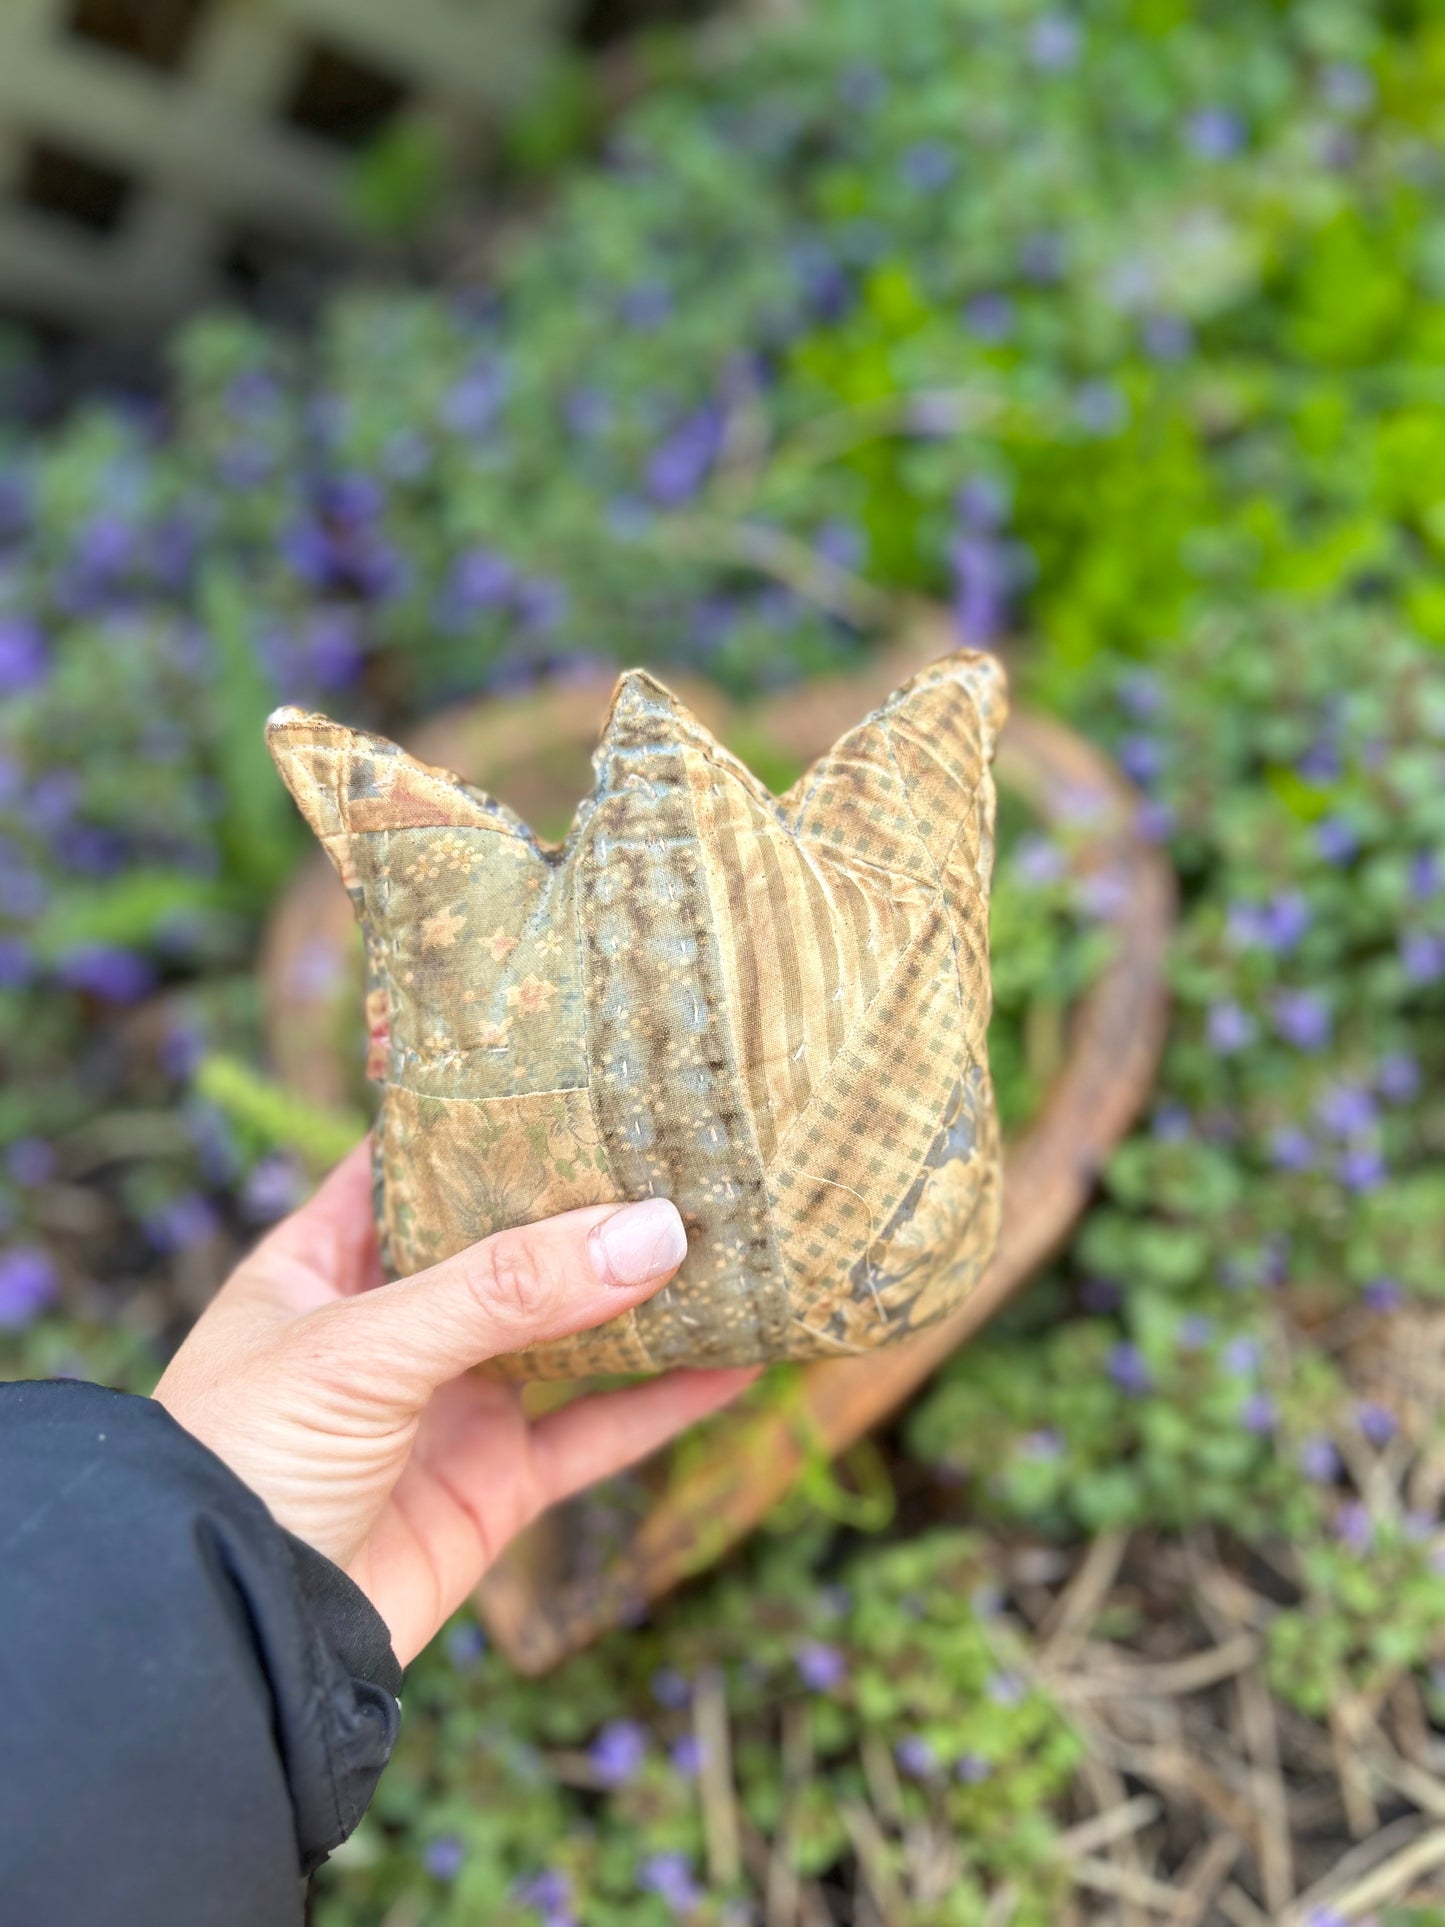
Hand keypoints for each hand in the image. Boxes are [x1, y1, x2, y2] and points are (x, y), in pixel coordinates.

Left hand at [154, 1141, 754, 1665]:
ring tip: (733, 1236)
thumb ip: (504, 1289)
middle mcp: (392, 1324)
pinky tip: (741, 1363)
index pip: (412, 1162)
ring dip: (644, 1296)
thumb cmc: (247, 1462)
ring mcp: (448, 1404)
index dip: (485, 1118)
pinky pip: (598, 1432)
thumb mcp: (363, 1345)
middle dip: (587, 1202)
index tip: (577, 1070)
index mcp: (324, 1262)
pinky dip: (670, 1402)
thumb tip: (655, 1231)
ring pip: (568, 1334)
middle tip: (683, 1143)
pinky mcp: (495, 1485)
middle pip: (508, 1243)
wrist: (231, 1643)